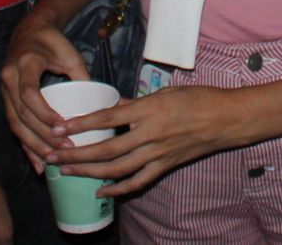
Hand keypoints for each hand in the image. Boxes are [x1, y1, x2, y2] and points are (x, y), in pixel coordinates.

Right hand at [0, 10, 90, 169]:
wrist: (28, 32)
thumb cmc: (53, 42)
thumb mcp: (70, 54)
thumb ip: (81, 76)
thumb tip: (98, 105)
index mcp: (25, 63)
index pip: (30, 94)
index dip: (44, 114)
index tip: (63, 127)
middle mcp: (9, 78)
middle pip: (22, 114)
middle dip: (42, 135)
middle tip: (65, 148)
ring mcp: (4, 90)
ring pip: (15, 124)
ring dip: (33, 145)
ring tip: (52, 160)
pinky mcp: (6, 99)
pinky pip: (14, 125)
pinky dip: (26, 145)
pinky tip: (37, 162)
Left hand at [48, 85, 241, 196]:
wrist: (227, 119)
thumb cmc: (199, 99)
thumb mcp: (167, 92)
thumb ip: (137, 103)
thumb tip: (113, 108)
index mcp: (150, 110)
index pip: (107, 118)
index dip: (81, 124)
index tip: (59, 127)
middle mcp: (151, 134)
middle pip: (107, 149)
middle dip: (77, 154)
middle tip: (53, 154)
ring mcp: (158, 154)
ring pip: (117, 169)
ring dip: (89, 172)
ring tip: (67, 170)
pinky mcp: (165, 166)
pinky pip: (137, 182)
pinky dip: (117, 189)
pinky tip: (99, 190)